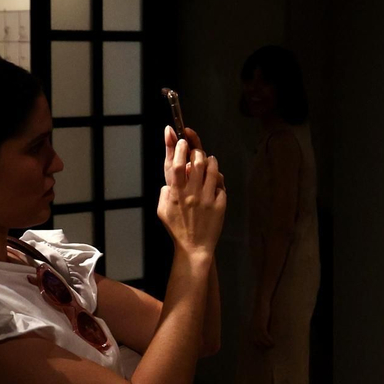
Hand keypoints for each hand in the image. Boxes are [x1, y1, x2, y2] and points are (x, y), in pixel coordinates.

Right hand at [156, 125, 225, 255]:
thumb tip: (172, 176)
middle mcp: (192, 194)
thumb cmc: (177, 228)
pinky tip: (215, 181)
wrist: (195, 247)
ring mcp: (207, 199)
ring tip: (208, 161)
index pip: (175, 164)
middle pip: (196, 162)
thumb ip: (164, 192)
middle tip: (195, 150)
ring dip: (210, 160)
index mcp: (176, 194)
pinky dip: (218, 179)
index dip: (176, 147)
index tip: (178, 137)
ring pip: (212, 169)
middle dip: (195, 150)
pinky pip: (221, 184)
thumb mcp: (162, 210)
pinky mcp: (220, 204)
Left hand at [249, 310, 273, 349]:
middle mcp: (253, 328)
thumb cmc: (261, 308)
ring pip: (260, 340)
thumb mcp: (259, 316)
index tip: (263, 347)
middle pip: (256, 341)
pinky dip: (268, 340)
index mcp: (252, 327)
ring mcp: (256, 327)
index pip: (252, 339)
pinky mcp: (261, 325)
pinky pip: (264, 336)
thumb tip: (265, 325)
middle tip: (269, 347)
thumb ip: (260, 321)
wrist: (261, 302)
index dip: (257, 344)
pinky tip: (273, 342)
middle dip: (262, 345)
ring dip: (267, 344)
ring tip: (272, 345)